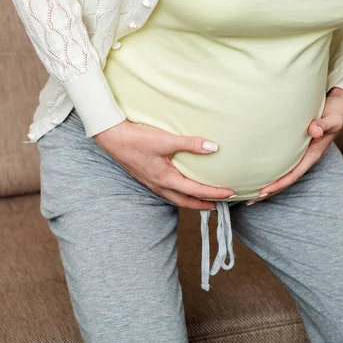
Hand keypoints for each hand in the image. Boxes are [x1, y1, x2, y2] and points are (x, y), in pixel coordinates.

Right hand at [94, 120, 234, 209]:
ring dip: (191, 200)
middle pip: (186, 202)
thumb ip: (191, 144)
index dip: (215, 193)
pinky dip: (179, 193)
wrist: (112, 137)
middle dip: (203, 205)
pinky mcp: (147, 177)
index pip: (196, 191)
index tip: (230, 193)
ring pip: (176, 198)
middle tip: (219, 205)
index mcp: (166, 180)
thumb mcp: (166, 140)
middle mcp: (159, 186)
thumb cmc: (138, 139)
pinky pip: (168, 191)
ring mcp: (152, 183)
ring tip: (203, 199)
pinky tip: (181, 186)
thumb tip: (214, 147)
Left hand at [247, 87, 342, 204]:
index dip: (278, 184)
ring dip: (268, 182)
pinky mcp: (295, 143)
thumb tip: (314, 130)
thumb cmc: (336, 112)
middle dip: (269, 190)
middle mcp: (305, 156)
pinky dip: (269, 167)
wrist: (340, 103)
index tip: (263, 192)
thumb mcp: (333, 119)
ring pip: (282, 171)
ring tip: (249, 191)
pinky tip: (257, 169)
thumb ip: (324, 125)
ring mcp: (300, 151)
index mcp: (312, 154)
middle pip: (285, 179)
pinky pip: (281, 159)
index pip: (293, 175)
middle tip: (249, 200)